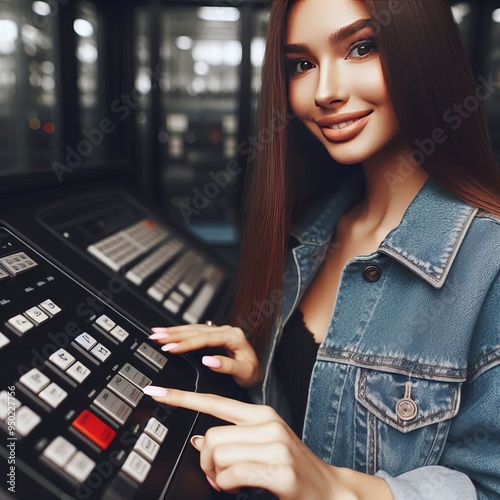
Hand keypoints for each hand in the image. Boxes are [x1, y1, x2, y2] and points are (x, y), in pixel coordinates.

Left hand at [142, 387, 344, 499]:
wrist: (330, 491)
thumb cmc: (292, 471)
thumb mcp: (261, 447)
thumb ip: (231, 440)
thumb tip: (198, 442)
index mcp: (261, 414)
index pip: (214, 401)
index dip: (182, 398)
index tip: (156, 391)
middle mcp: (267, 422)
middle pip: (211, 436)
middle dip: (205, 462)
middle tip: (216, 475)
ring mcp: (275, 444)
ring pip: (219, 454)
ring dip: (217, 476)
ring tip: (230, 482)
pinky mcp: (279, 469)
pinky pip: (233, 474)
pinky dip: (227, 485)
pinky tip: (236, 487)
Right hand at [149, 324, 261, 387]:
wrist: (259, 372)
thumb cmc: (253, 373)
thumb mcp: (244, 372)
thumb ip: (227, 366)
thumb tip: (208, 360)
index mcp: (233, 337)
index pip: (205, 338)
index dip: (186, 343)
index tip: (170, 348)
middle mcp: (226, 330)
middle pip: (196, 330)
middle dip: (174, 334)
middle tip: (156, 337)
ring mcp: (220, 331)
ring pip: (194, 328)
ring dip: (174, 330)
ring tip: (156, 333)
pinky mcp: (215, 334)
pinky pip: (195, 330)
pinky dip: (181, 331)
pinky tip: (169, 332)